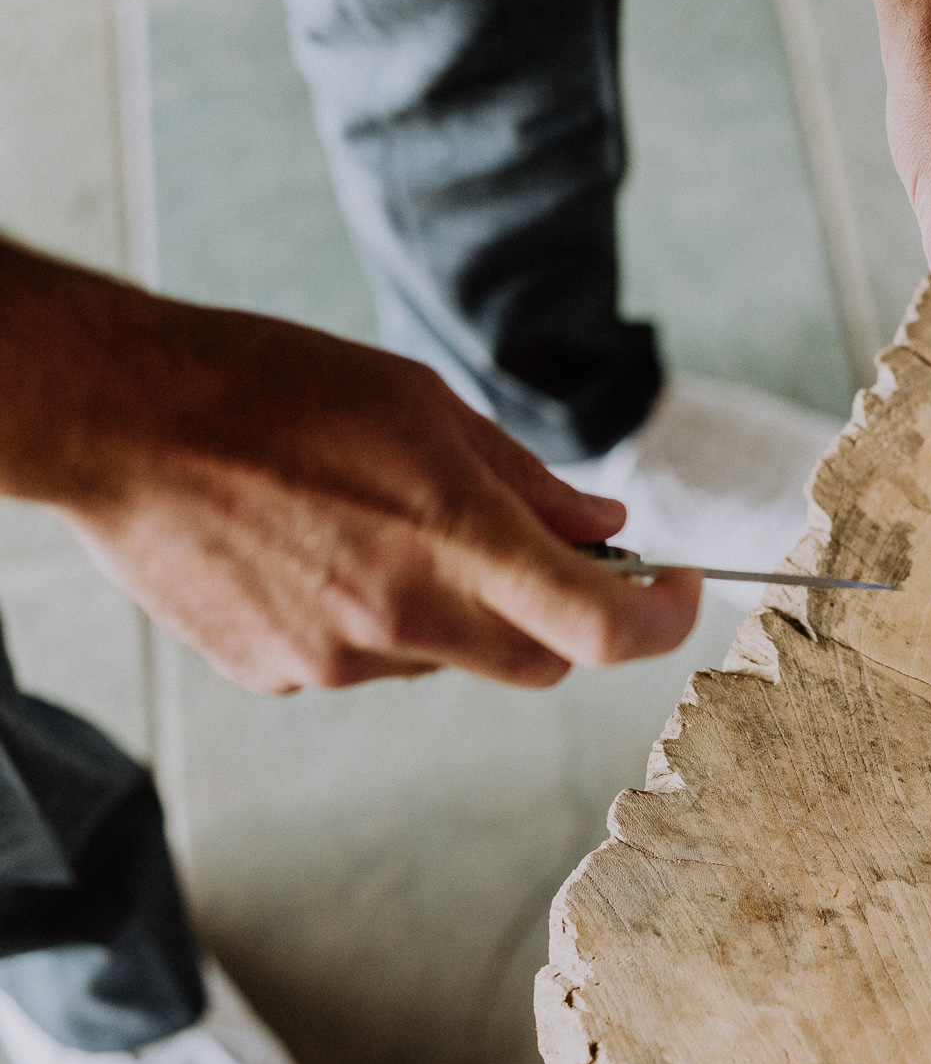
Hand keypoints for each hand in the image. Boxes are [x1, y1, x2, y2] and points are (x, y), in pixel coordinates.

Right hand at [0, 250, 698, 693]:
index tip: (677, 588)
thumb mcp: (424, 406)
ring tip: (380, 523)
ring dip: (456, 610)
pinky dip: (377, 620)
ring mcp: (339, 660)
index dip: (662, 620)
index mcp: (455, 538)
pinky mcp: (281, 676)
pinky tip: (320, 553)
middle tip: (546, 554)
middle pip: (542, 662)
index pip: (601, 627)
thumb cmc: (275, 388)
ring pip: (449, 659)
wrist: (120, 420)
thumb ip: (526, 480)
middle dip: (567, 618)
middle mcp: (406, 616)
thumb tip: (604, 525)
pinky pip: (368, 662)